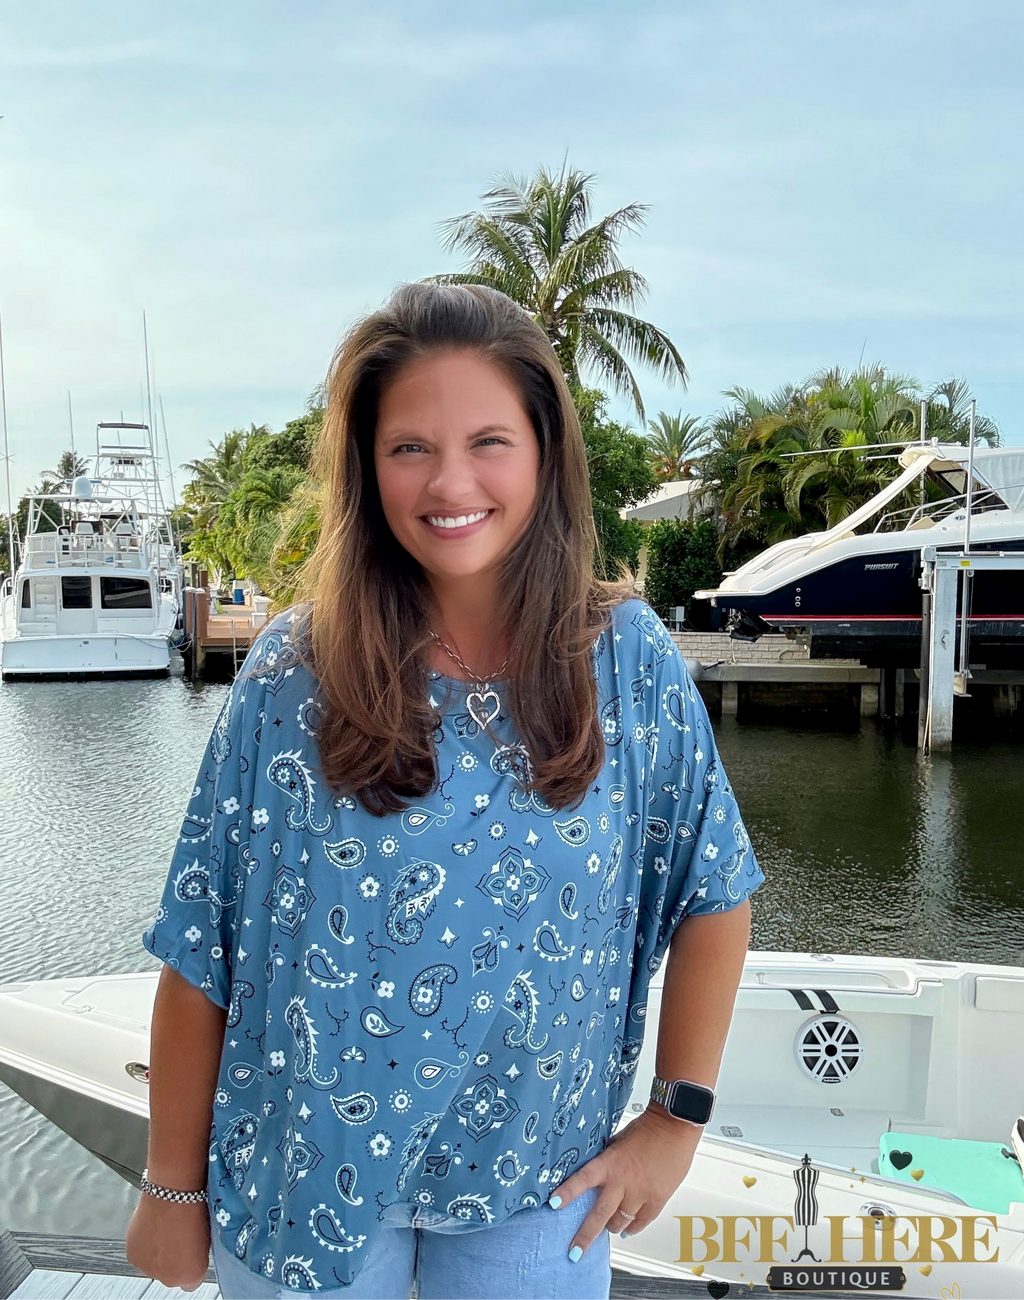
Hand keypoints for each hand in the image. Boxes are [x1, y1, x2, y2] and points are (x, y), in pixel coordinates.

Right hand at [125, 1194, 211, 1291]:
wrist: (173, 1193)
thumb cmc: (194, 1209)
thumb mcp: (207, 1235)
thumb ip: (199, 1254)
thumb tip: (194, 1252)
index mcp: (193, 1275)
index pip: (192, 1283)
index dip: (191, 1265)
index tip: (191, 1253)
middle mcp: (170, 1279)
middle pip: (171, 1275)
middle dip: (173, 1260)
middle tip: (177, 1238)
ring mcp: (150, 1270)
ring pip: (154, 1266)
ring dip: (157, 1253)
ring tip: (164, 1229)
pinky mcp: (134, 1258)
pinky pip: (140, 1256)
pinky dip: (144, 1244)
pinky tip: (152, 1227)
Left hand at [547, 1106, 701, 1258]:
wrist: (674, 1128)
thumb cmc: (647, 1130)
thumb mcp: (618, 1143)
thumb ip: (607, 1161)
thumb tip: (598, 1175)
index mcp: (609, 1163)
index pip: (583, 1179)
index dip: (567, 1192)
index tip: (553, 1204)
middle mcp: (622, 1181)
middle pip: (600, 1214)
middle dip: (585, 1236)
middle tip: (575, 1252)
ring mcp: (640, 1194)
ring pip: (620, 1222)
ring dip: (612, 1227)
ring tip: (608, 1227)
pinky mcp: (656, 1200)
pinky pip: (640, 1223)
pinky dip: (632, 1228)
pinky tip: (627, 1229)